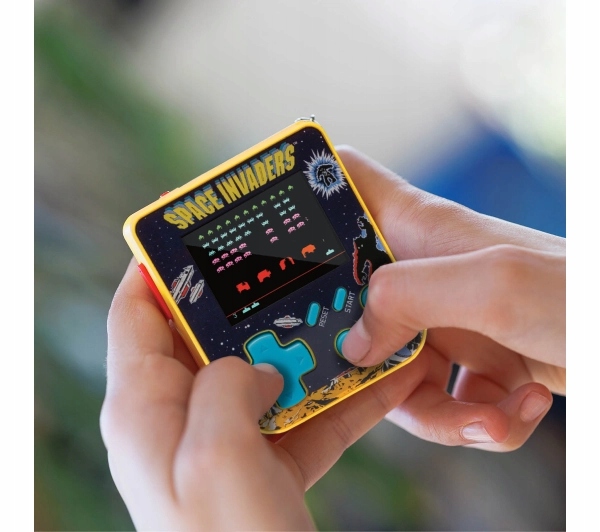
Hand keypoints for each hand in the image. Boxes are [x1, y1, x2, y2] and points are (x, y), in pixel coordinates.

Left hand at [101, 259, 429, 529]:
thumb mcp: (217, 455)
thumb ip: (227, 386)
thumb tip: (257, 365)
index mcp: (143, 409)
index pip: (137, 313)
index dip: (161, 267)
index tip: (199, 232)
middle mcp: (177, 419)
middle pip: (209, 336)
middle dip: (251, 302)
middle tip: (293, 266)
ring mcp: (223, 441)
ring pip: (264, 372)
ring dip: (307, 348)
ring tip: (347, 313)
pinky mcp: (264, 463)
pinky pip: (302, 415)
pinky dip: (338, 397)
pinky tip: (382, 376)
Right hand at [337, 146, 564, 451]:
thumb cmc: (580, 296)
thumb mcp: (491, 285)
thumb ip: (408, 300)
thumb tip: (353, 343)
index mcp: (420, 230)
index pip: (350, 180)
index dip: (309, 187)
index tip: (274, 219)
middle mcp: (424, 274)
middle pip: (348, 303)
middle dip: (357, 355)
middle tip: (380, 377)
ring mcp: (444, 321)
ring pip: (391, 373)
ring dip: (438, 414)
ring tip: (492, 413)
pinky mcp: (469, 363)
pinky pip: (440, 404)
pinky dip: (476, 423)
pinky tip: (518, 408)